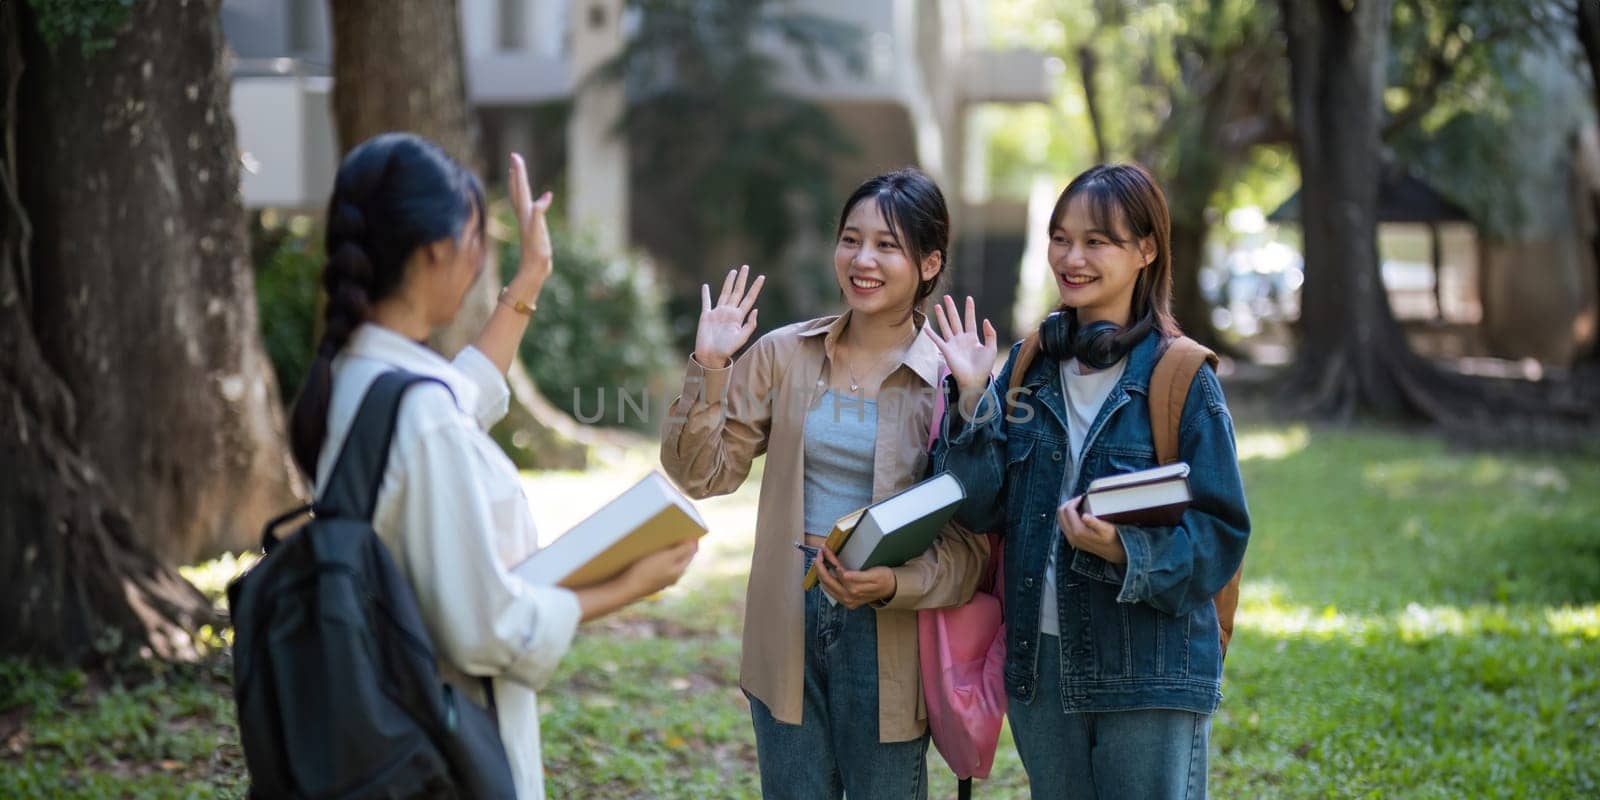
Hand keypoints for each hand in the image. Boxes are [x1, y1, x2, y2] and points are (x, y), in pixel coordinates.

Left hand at [508, 153, 553, 288]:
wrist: (533, 270)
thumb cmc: (536, 251)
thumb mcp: (538, 230)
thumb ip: (540, 212)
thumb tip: (546, 196)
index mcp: (525, 212)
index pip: (521, 187)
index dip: (519, 172)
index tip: (515, 155)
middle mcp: (524, 214)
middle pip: (517, 190)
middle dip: (516, 174)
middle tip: (515, 157)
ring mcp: (527, 222)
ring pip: (520, 198)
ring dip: (518, 184)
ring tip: (517, 174)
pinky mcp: (532, 229)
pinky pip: (529, 208)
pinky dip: (530, 200)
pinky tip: (535, 201)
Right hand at [619, 539, 698, 599]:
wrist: (626, 588)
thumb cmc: (646, 571)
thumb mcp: (667, 558)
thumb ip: (682, 551)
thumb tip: (694, 543)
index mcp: (679, 571)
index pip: (691, 553)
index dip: (691, 541)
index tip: (690, 529)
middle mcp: (672, 577)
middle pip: (681, 558)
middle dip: (681, 546)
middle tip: (678, 532)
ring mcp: (661, 580)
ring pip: (669, 562)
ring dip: (669, 551)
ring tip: (664, 540)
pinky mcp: (649, 580)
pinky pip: (658, 566)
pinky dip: (658, 558)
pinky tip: (651, 553)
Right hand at [694, 265, 764, 367]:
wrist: (711, 356)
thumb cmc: (727, 350)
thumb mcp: (742, 338)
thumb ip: (750, 324)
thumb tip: (756, 309)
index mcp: (739, 317)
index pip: (749, 298)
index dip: (755, 288)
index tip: (762, 277)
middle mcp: (729, 312)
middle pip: (737, 292)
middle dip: (742, 280)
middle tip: (746, 267)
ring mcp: (718, 312)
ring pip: (724, 293)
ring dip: (728, 282)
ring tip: (733, 271)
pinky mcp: (706, 315)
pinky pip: (706, 302)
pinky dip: (706, 294)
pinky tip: (706, 286)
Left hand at [816, 546, 896, 608]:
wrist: (890, 589)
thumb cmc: (884, 578)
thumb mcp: (875, 574)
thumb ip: (859, 576)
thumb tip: (845, 575)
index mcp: (856, 589)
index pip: (837, 572)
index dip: (830, 559)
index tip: (825, 549)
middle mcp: (849, 597)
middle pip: (828, 580)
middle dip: (820, 565)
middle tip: (819, 553)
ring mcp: (846, 601)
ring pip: (826, 587)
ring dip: (820, 573)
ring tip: (818, 560)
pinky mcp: (846, 601)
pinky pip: (830, 591)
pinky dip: (824, 581)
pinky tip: (823, 573)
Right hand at [927, 295, 998, 396]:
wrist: (975, 380)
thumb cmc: (984, 367)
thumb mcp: (991, 348)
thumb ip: (990, 334)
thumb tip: (985, 320)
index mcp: (972, 337)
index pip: (970, 320)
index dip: (970, 309)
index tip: (969, 298)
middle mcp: (961, 339)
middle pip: (955, 320)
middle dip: (951, 308)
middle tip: (947, 297)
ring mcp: (953, 344)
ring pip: (946, 326)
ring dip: (941, 316)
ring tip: (938, 305)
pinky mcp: (946, 351)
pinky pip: (938, 341)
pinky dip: (931, 335)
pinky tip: (926, 328)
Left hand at [1058, 496, 1125, 564]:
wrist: (1113, 552)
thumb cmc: (1111, 538)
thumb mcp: (1106, 529)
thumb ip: (1094, 523)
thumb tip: (1084, 515)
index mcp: (1078, 531)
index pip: (1068, 510)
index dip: (1074, 501)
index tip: (1083, 497)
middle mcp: (1071, 536)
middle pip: (1061, 513)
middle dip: (1069, 503)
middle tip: (1079, 499)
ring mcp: (1070, 538)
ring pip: (1060, 519)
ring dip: (1067, 509)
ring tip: (1079, 504)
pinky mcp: (1072, 540)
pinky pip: (1064, 524)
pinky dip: (1068, 516)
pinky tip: (1078, 513)